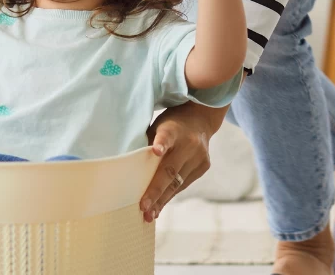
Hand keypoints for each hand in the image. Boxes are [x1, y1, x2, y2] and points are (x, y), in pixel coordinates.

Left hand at [139, 103, 225, 221]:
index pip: (167, 136)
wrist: (200, 119)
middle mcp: (190, 143)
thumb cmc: (171, 126)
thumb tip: (129, 170)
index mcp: (174, 129)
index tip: (156, 151)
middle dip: (155, 192)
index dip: (161, 143)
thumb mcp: (158, 127)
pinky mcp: (204, 166)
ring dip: (162, 200)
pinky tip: (159, 207)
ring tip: (149, 215)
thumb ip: (149, 145)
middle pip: (170, 170)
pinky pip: (183, 184)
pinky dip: (170, 195)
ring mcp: (200, 156)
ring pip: (178, 182)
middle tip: (144, 208)